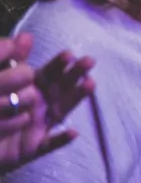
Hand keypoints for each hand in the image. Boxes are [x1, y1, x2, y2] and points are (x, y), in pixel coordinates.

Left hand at [1, 34, 95, 174]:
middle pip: (62, 88)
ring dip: (76, 98)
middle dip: (76, 74)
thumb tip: (27, 35)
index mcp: (33, 90)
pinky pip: (49, 144)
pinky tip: (73, 132)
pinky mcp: (34, 148)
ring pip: (61, 111)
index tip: (69, 54)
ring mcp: (40, 127)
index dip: (59, 64)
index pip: (50, 73)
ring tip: (90, 84)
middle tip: (89, 61)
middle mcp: (41, 106)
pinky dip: (61, 139)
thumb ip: (14, 61)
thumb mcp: (1, 81)